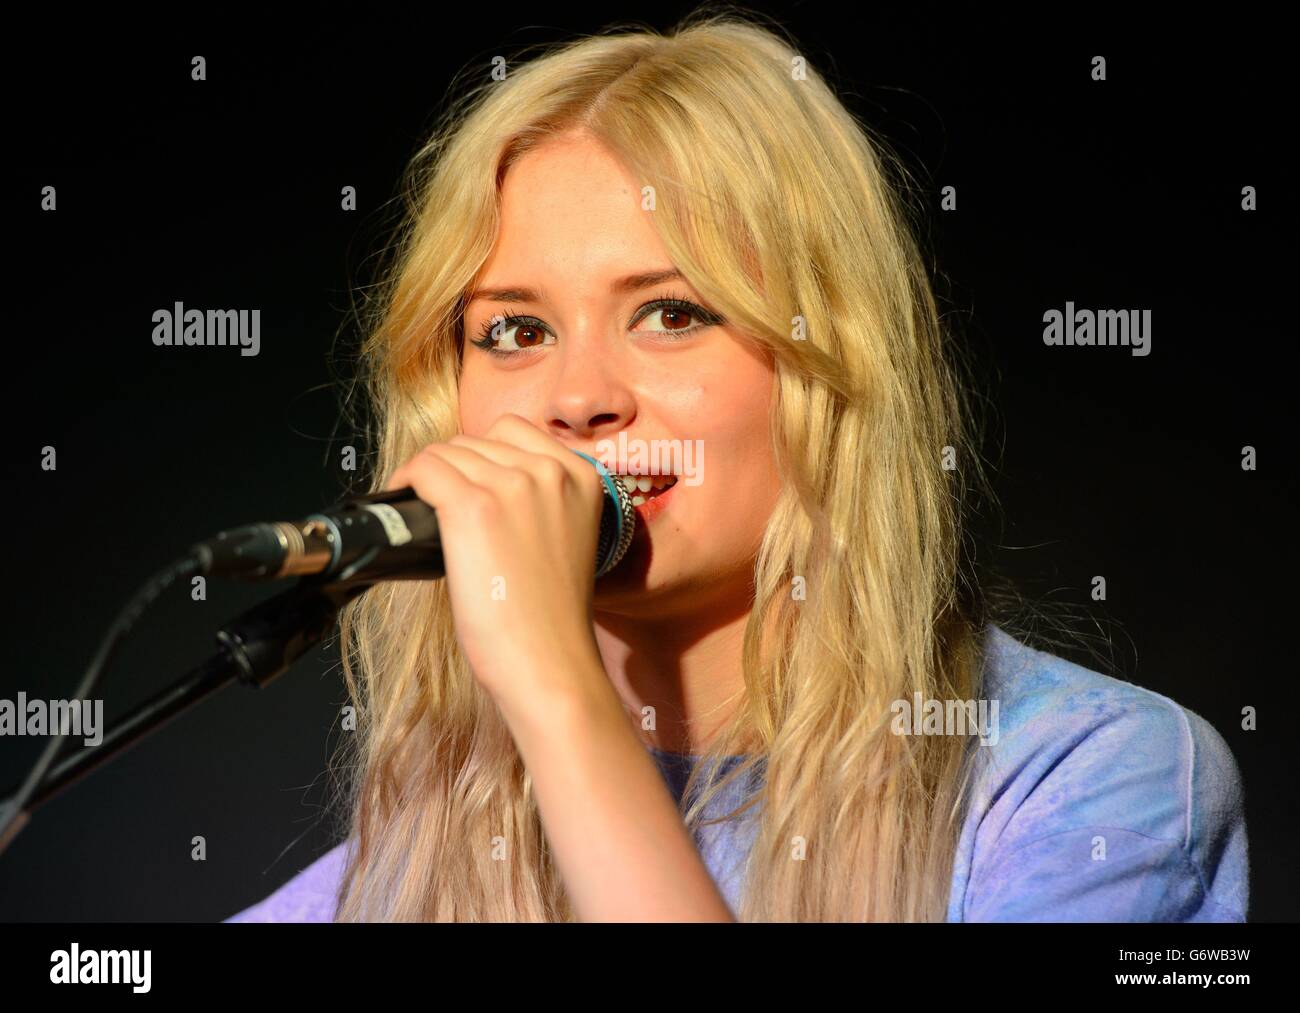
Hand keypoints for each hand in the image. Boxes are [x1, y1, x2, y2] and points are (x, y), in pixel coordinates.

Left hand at [383, 414, 608, 710]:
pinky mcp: (473, 507)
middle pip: (477, 440)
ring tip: (421, 505)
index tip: (467, 478)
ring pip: (448, 452)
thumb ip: (540, 500)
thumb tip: (479, 482)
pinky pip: (425, 469)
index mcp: (583, 476)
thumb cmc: (551, 617)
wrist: (549, 662)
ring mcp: (513, 485)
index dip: (482, 453)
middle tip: (438, 501)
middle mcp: (550, 471)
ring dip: (429, 475)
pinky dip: (407, 480)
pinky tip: (402, 498)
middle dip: (453, 467)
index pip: (515, 431)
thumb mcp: (564, 538)